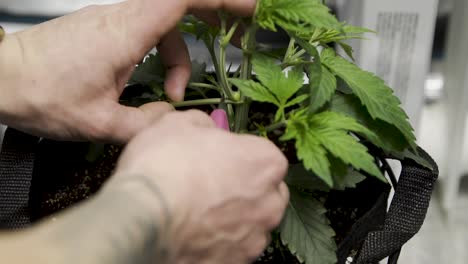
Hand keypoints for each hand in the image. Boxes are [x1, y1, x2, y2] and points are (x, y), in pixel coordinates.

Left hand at [0, 0, 255, 142]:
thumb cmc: (40, 94)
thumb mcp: (99, 123)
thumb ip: (146, 125)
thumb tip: (173, 119)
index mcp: (125, 32)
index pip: (182, 0)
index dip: (219, 1)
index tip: (247, 9)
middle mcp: (121, 19)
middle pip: (180, 5)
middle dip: (212, 16)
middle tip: (234, 35)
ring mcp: (112, 21)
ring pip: (164, 26)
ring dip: (180, 57)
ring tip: (175, 94)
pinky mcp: (105, 30)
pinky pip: (147, 33)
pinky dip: (162, 56)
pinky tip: (155, 85)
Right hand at [110, 110, 288, 262]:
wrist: (141, 219)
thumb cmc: (164, 168)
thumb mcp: (179, 124)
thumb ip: (204, 123)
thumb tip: (206, 127)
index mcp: (265, 161)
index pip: (263, 154)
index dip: (238, 154)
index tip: (219, 156)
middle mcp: (269, 202)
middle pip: (265, 192)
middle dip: (244, 188)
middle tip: (210, 184)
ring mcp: (254, 237)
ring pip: (251, 223)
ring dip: (233, 217)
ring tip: (197, 212)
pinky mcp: (237, 263)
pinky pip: (233, 248)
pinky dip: (219, 242)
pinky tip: (194, 233)